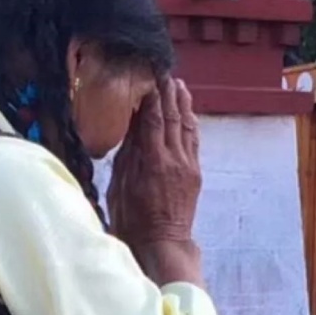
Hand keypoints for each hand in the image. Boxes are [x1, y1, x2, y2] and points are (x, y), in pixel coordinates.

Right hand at [107, 78, 201, 280]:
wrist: (162, 242)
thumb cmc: (133, 219)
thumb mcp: (121, 185)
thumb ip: (128, 154)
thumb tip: (132, 126)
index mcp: (151, 161)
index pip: (152, 119)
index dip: (151, 96)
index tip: (149, 77)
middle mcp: (174, 158)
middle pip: (171, 117)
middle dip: (168, 93)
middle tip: (164, 71)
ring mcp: (188, 165)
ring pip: (186, 126)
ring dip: (182, 103)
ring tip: (178, 84)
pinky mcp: (194, 172)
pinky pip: (193, 140)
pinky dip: (190, 122)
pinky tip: (187, 111)